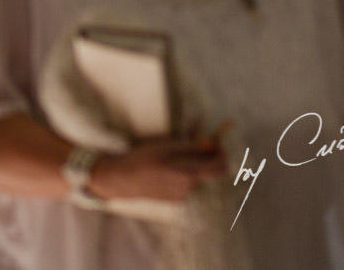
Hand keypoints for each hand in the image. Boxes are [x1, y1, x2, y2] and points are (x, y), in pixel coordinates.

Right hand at [90, 134, 227, 202]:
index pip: (219, 167)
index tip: (217, 143)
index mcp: (187, 173)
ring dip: (194, 166)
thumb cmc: (142, 157)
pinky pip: (187, 184)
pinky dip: (184, 174)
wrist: (122, 178)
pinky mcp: (174, 200)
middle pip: (211, 174)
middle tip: (203, 146)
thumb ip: (191, 146)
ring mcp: (181, 195)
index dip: (222, 154)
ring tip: (177, 156)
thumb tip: (209, 142)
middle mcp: (188, 187)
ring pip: (197, 177)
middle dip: (210, 159)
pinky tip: (168, 168)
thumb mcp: (167, 145)